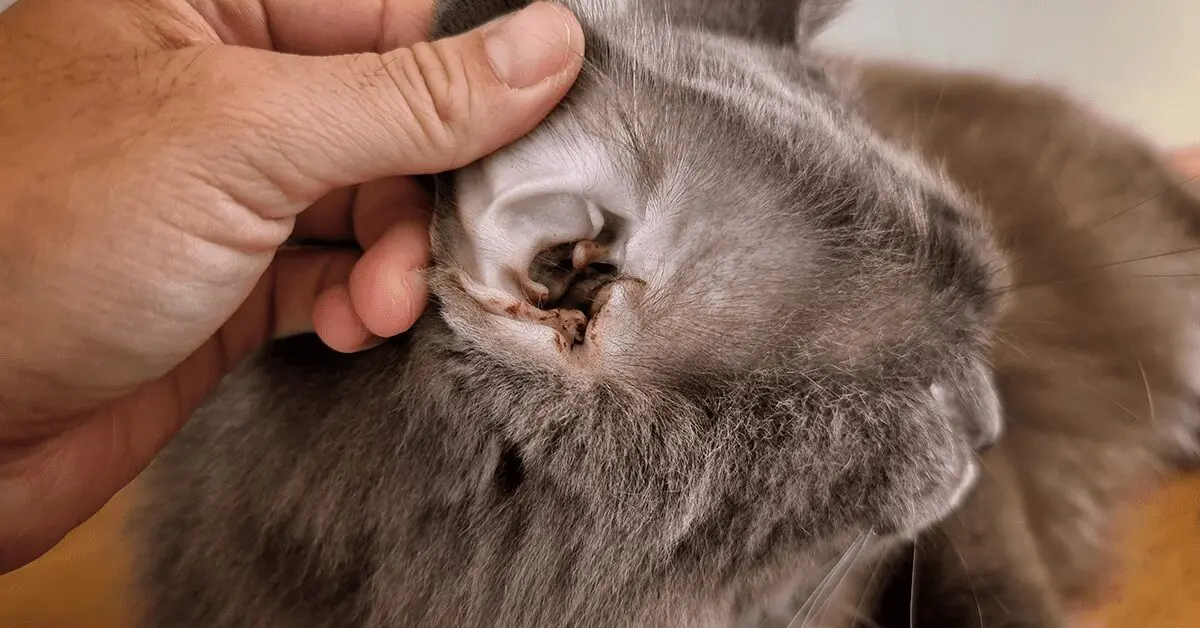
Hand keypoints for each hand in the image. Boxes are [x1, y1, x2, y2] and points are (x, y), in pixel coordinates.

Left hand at [0, 0, 582, 571]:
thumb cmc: (34, 238)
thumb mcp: (242, 137)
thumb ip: (409, 95)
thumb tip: (544, 47)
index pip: (391, 11)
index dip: (471, 74)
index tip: (533, 133)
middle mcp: (221, 82)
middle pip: (395, 113)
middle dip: (429, 189)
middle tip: (440, 245)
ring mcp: (227, 182)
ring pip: (374, 201)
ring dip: (398, 259)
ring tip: (379, 304)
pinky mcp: (230, 272)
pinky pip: (336, 270)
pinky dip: (357, 301)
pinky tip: (346, 324)